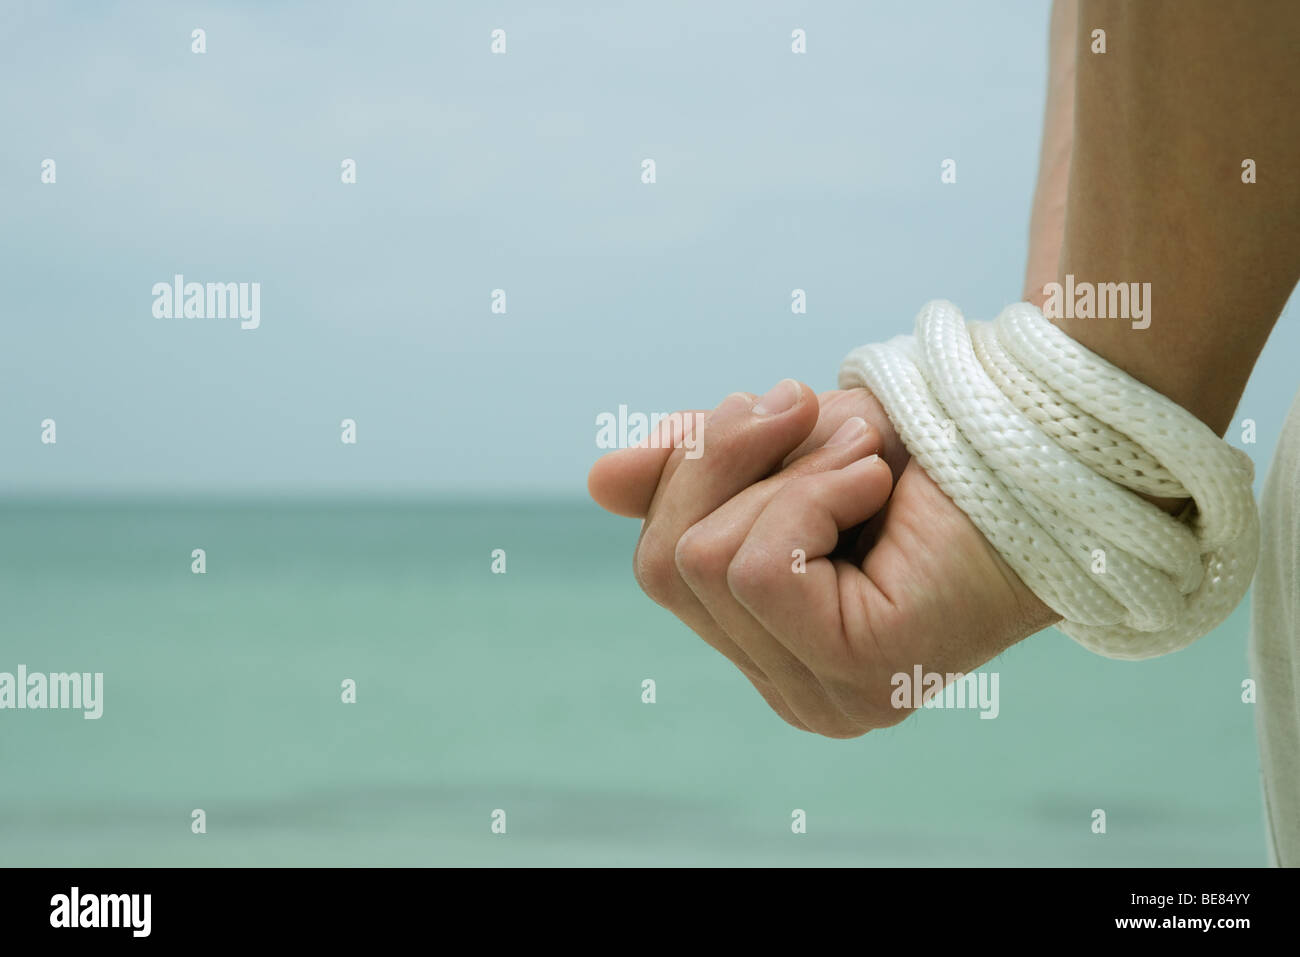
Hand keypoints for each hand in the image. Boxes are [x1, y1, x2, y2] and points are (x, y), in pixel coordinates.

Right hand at [588, 381, 1059, 736]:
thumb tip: (595, 481)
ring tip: (871, 457)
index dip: (696, 471)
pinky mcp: (860, 672)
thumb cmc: (922, 456)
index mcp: (771, 646)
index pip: (658, 565)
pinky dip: (809, 496)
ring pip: (707, 560)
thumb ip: (693, 472)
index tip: (778, 409)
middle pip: (664, 562)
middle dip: (729, 462)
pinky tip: (878, 486)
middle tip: (823, 417)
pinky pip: (762, 567)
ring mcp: (825, 695)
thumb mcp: (781, 450)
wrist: (1043, 445)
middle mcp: (793, 691)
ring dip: (787, 472)